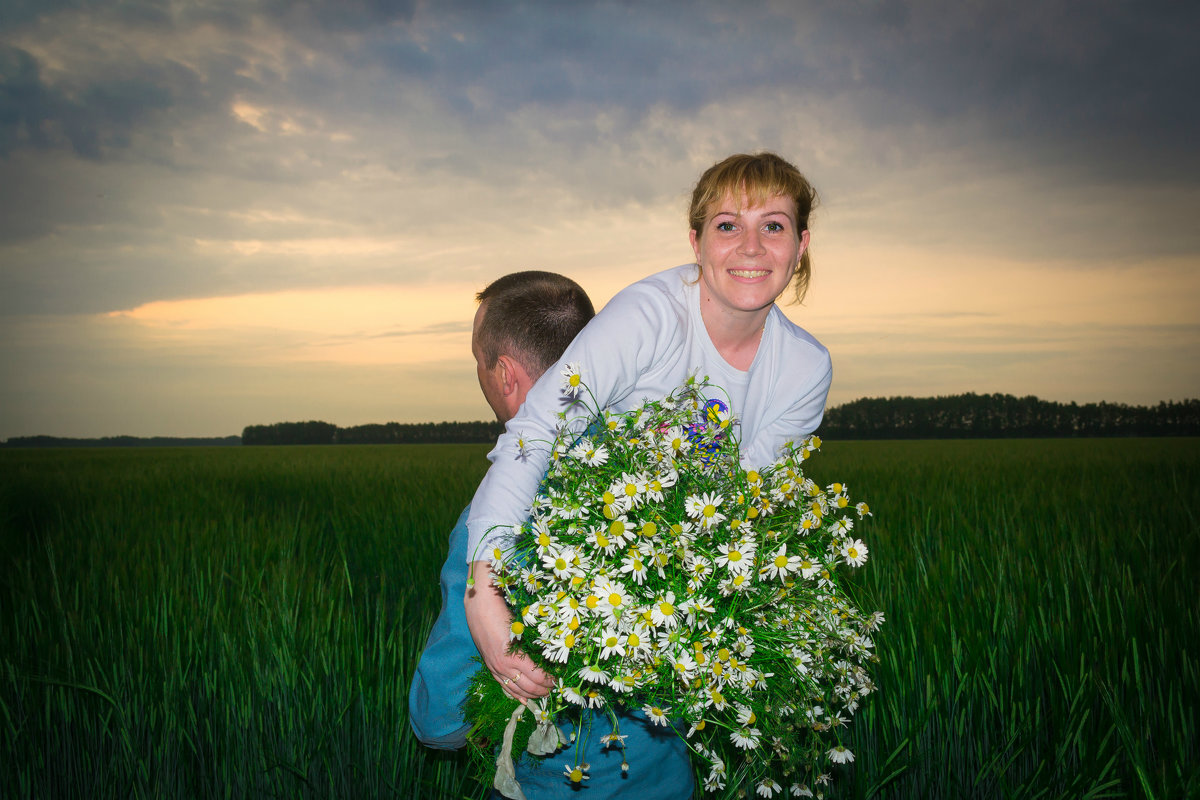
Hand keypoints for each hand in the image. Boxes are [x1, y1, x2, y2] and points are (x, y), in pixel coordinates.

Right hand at [465, 560, 554, 699]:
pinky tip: (523, 700)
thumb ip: (533, 644)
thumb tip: (550, 655)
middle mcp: (504, 666)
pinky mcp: (490, 667)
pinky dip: (515, 695)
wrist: (479, 607)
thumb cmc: (503, 612)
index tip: (559, 679)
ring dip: (531, 694)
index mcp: (514, 656)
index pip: (537, 676)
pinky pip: (504, 686)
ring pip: (516, 690)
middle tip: (554, 688)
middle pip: (529, 686)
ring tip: (543, 694)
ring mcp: (495, 668)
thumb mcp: (521, 628)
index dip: (549, 680)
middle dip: (543, 689)